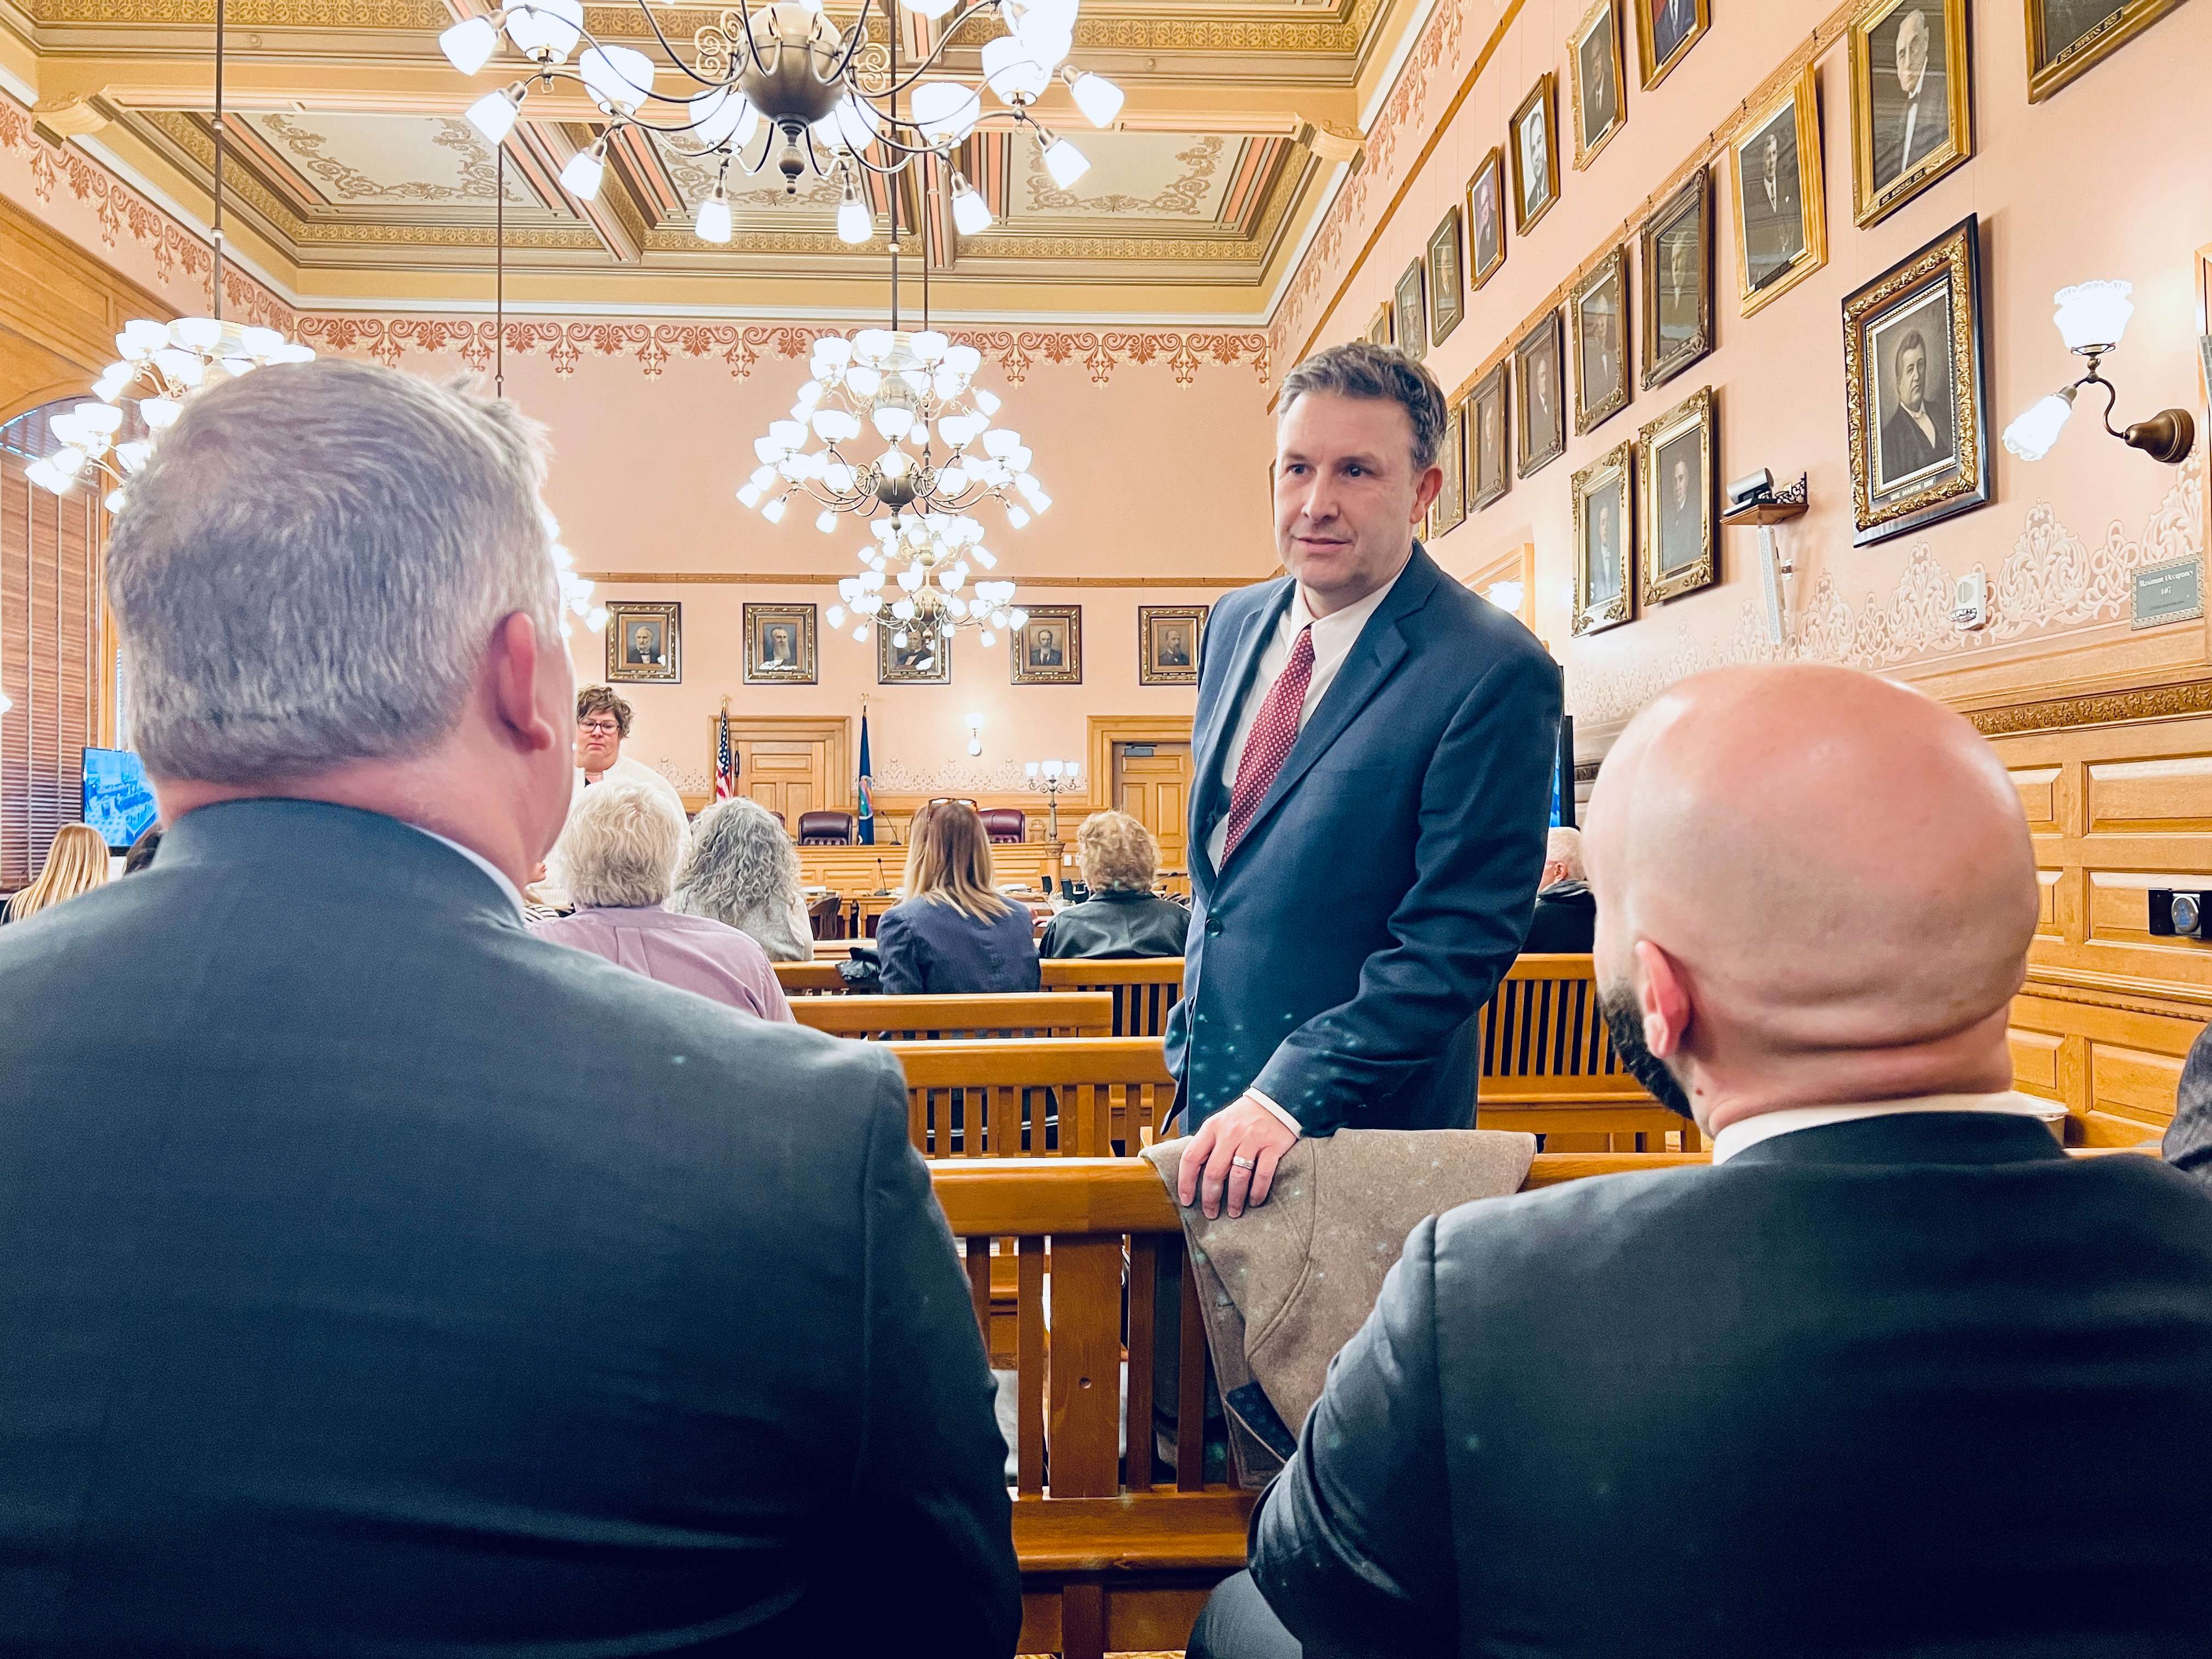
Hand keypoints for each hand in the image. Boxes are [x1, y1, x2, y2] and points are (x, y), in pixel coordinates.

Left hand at [1176, 1094, 1299, 1219]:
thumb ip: (1207, 1144)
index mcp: (1212, 1127)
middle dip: (1210, 1197)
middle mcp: (1230, 1132)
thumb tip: (1191, 1174)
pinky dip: (1258, 1191)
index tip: (1186, 1200)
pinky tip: (1255, 1201)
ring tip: (1234, 1212)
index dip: (1186, 1182)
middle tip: (1211, 1213)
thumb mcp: (1220, 1123)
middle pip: (1215, 1171)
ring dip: (1235, 1199)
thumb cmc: (1243, 1117)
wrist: (1275, 1100)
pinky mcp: (1273, 1146)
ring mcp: (1252, 1139)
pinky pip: (1263, 1174)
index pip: (1191, 1157)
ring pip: (1239, 1176)